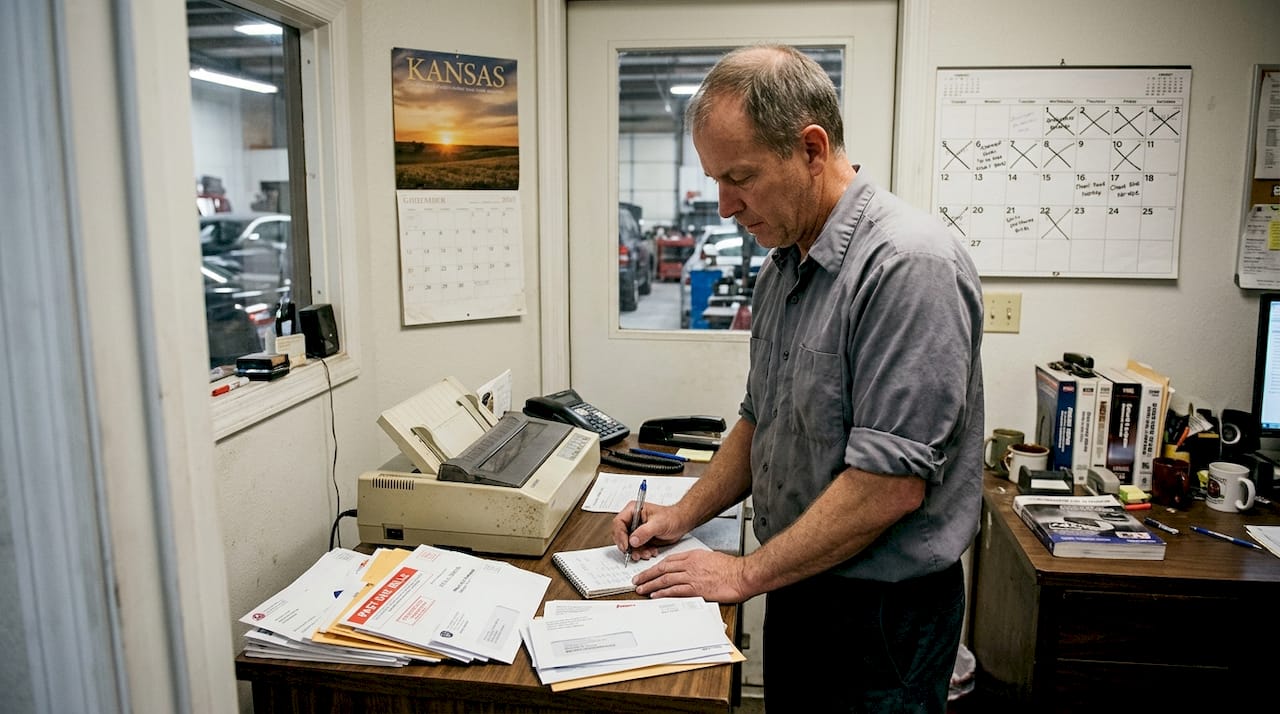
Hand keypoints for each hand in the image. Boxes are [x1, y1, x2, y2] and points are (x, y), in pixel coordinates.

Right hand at [611, 501, 684, 560]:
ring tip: (647, 553)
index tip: (626, 546)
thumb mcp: (659, 523)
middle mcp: (632, 520)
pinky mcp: (641, 539)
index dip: (620, 535)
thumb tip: (632, 540)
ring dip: (637, 552)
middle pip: (621, 535)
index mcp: (633, 510)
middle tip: (635, 553)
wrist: (681, 523)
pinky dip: (642, 553)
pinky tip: (651, 551)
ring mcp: (636, 530)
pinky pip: (636, 549)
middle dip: (628, 547)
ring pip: (628, 545)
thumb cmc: (672, 517)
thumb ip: (645, 532)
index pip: (619, 523)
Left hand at [631, 549, 751, 603]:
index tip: (648, 571)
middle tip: (637, 580)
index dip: (655, 566)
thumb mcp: (711, 558)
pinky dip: (663, 593)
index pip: (668, 560)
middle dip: (647, 575)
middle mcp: (690, 565)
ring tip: (641, 589)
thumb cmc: (731, 568)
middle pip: (662, 569)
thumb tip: (689, 569)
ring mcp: (692, 576)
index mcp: (693, 556)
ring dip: (651, 584)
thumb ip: (697, 563)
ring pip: (665, 580)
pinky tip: (655, 595)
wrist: (742, 575)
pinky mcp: (696, 589)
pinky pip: (675, 590)